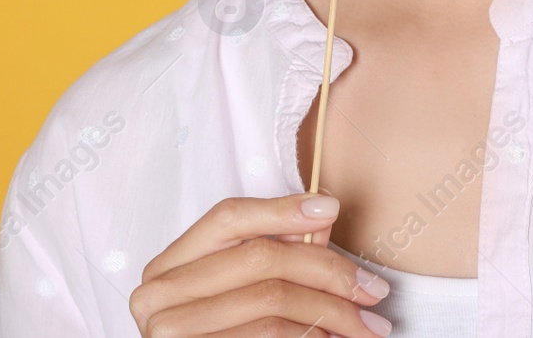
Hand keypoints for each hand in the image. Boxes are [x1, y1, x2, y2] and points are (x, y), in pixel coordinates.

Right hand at [128, 192, 392, 336]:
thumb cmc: (222, 337)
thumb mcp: (237, 290)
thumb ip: (272, 254)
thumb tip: (323, 215)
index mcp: (167, 267)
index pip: (228, 217)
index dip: (281, 209)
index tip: (332, 209)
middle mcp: (158, 297)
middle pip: (260, 258)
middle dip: (328, 270)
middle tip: (373, 289)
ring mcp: (171, 334)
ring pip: (273, 302)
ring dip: (333, 312)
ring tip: (366, 326)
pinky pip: (272, 337)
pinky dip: (312, 335)